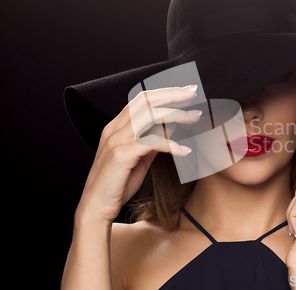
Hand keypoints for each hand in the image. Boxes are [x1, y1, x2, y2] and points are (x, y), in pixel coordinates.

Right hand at [75, 85, 201, 223]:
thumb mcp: (140, 158)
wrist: (96, 207)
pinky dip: (171, 144)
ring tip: (194, 116)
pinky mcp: (121, 155)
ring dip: (175, 114)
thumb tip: (170, 125)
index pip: (141, 99)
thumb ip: (153, 140)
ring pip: (149, 116)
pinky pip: (151, 142)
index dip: (164, 93)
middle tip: (193, 93)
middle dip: (171, 94)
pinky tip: (185, 150)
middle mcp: (114, 129)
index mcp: (116, 127)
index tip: (185, 92)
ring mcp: (116, 140)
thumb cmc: (118, 184)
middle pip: (145, 100)